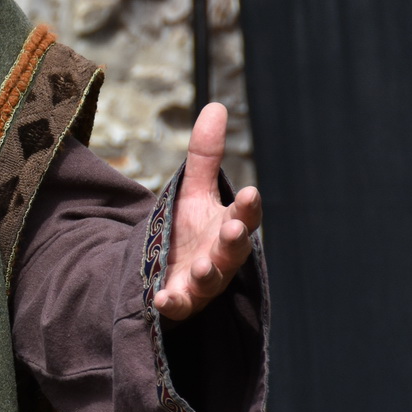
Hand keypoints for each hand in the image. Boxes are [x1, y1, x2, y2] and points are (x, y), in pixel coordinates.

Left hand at [154, 102, 261, 321]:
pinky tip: (160, 299)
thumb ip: (204, 155)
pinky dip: (171, 304)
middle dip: (233, 241)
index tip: (251, 193)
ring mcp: (201, 282)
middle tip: (233, 230)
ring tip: (200, 266)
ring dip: (207, 273)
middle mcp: (220, 256)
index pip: (244, 217)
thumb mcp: (192, 190)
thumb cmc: (189, 230)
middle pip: (232, 251)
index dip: (248, 208)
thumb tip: (216, 106)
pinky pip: (177, 306)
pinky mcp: (179, 301)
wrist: (168, 272)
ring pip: (210, 280)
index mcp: (226, 227)